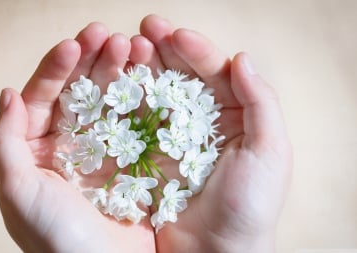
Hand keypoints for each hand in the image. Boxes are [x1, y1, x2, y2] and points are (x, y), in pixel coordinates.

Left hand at [0, 23, 155, 252]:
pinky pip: (134, 123)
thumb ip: (6, 141)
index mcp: (37, 149)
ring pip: (108, 102)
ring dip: (118, 73)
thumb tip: (9, 93)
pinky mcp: (130, 161)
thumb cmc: (52, 238)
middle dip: (92, 61)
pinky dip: (140, 99)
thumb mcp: (17, 190)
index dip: (56, 68)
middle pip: (78, 92)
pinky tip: (147, 78)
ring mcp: (101, 151)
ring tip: (132, 47)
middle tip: (109, 35)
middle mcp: (68, 146)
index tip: (75, 45)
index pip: (43, 97)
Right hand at [129, 15, 291, 252]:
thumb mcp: (270, 151)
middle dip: (162, 51)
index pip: (213, 72)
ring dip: (140, 69)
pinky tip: (114, 83)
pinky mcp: (146, 156)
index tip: (174, 34)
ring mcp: (170, 138)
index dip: (195, 50)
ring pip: (154, 94)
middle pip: (179, 77)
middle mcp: (199, 123)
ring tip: (125, 48)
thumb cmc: (249, 205)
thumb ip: (260, 102)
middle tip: (142, 31)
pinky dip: (124, 102)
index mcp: (232, 117)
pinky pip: (134, 123)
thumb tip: (241, 57)